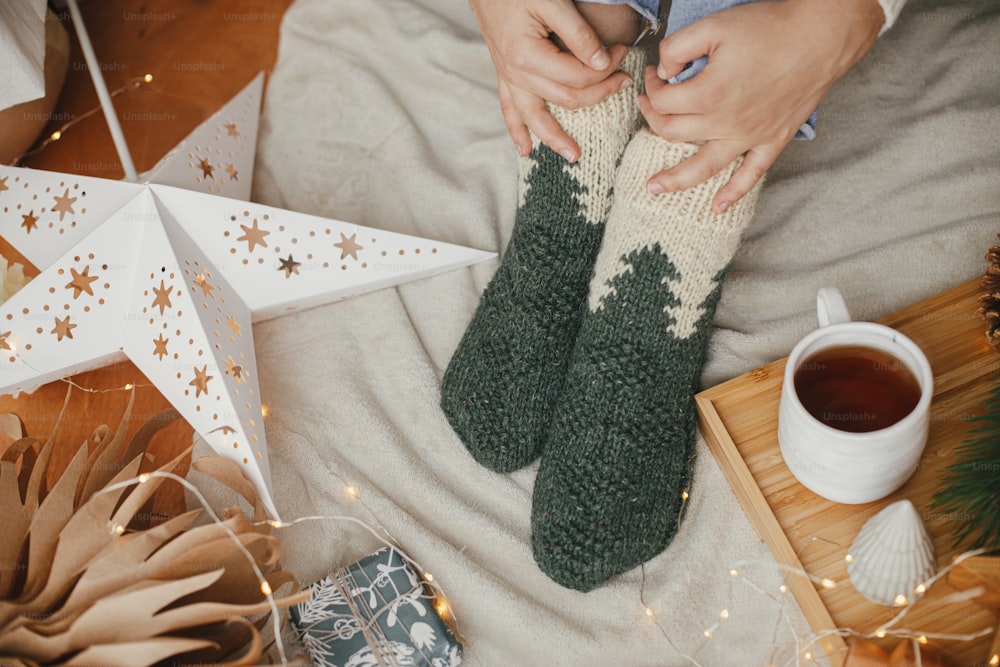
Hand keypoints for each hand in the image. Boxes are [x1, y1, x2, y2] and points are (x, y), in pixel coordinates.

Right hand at [470, 0, 631, 160]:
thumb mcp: (552, 2)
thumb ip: (578, 34)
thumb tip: (601, 64)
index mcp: (527, 55)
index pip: (578, 76)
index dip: (606, 68)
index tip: (623, 51)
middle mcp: (516, 72)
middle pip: (565, 98)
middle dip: (598, 93)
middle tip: (623, 82)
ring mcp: (507, 75)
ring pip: (535, 116)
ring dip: (554, 137)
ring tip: (573, 155)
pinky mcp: (503, 73)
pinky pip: (508, 109)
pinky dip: (517, 131)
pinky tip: (525, 150)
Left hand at [638, 0, 883, 211]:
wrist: (822, 36)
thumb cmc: (770, 28)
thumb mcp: (714, 26)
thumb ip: (678, 47)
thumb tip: (663, 70)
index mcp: (708, 94)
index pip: (663, 101)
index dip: (651, 86)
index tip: (655, 72)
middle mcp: (726, 122)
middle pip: (673, 133)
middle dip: (653, 118)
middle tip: (648, 104)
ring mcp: (750, 136)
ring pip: (703, 166)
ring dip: (675, 179)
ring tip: (654, 188)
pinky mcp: (772, 140)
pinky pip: (750, 175)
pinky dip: (733, 193)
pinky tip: (716, 207)